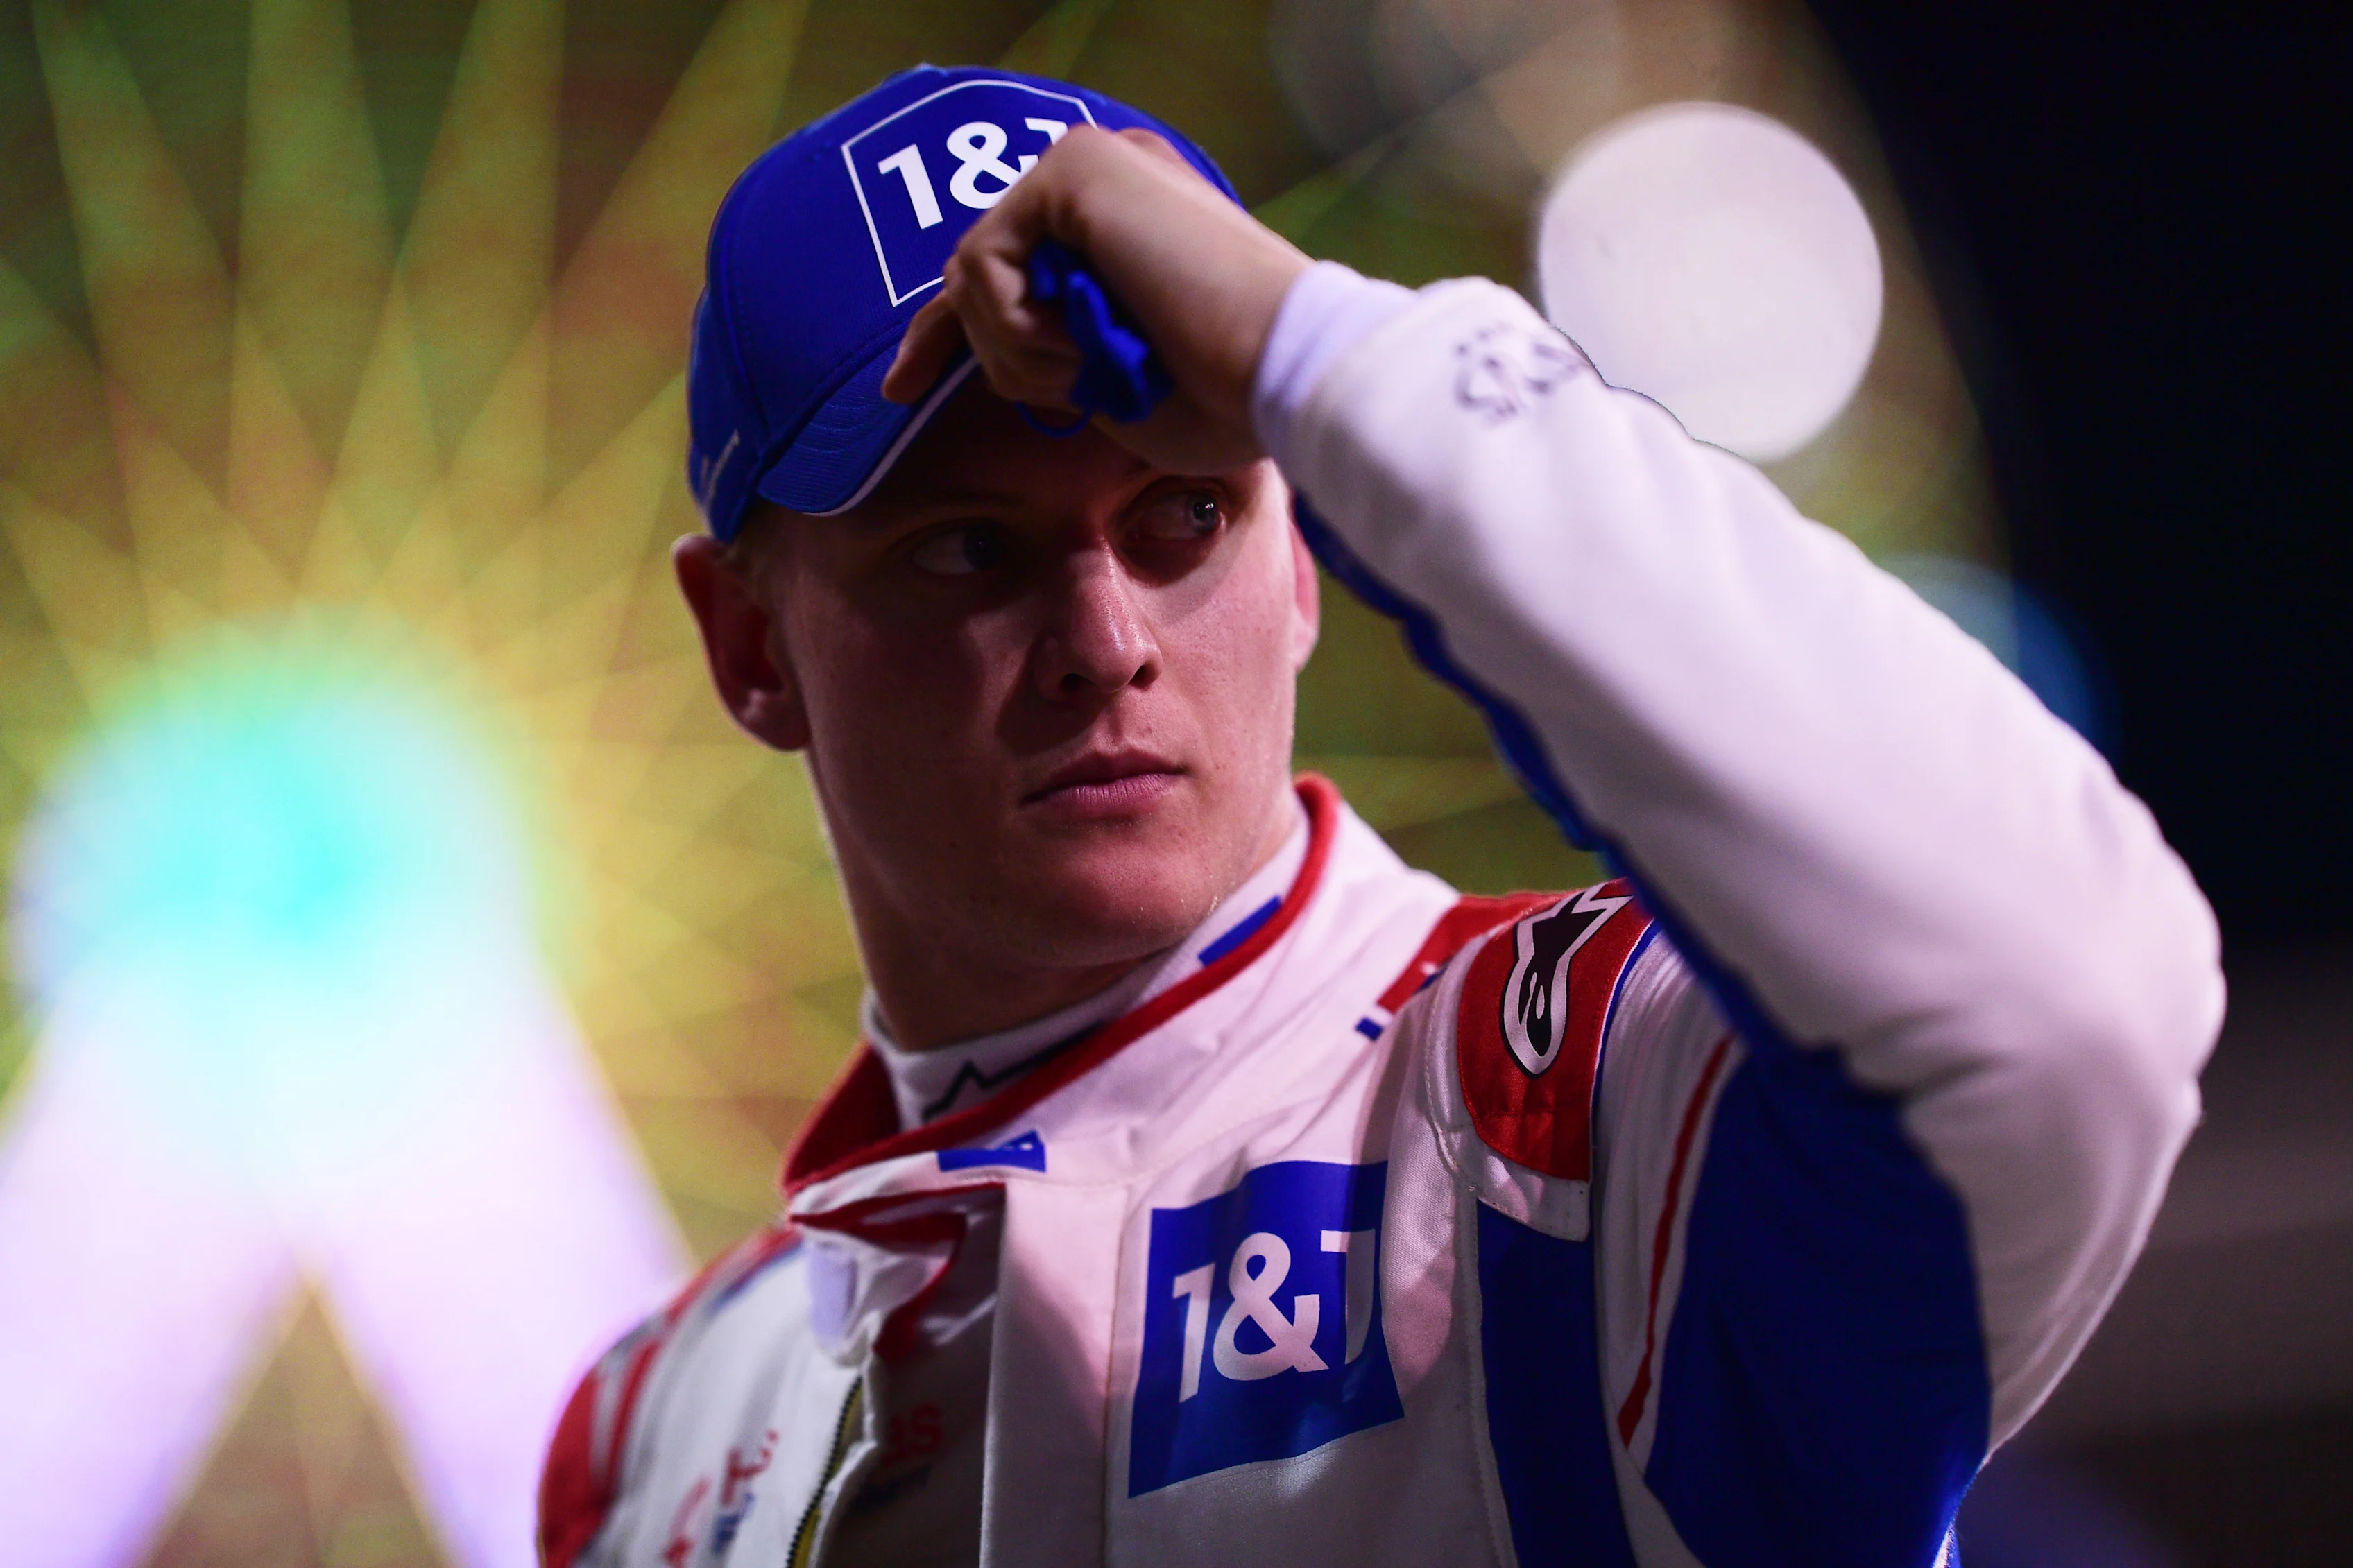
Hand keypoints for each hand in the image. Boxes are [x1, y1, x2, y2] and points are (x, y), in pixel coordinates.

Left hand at [881, 126, 1311, 473]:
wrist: (1280, 372)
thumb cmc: (1226, 399)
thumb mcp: (1116, 377)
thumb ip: (1059, 349)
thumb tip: (993, 353)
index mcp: (1124, 227)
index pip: (1002, 268)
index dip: (941, 332)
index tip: (900, 388)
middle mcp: (1103, 183)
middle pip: (976, 276)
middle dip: (999, 354)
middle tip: (1073, 386)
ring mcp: (1088, 167)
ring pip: (972, 276)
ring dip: (1020, 352)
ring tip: (1096, 366)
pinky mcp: (1074, 170)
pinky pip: (982, 264)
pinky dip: (1019, 326)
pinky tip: (1086, 339)